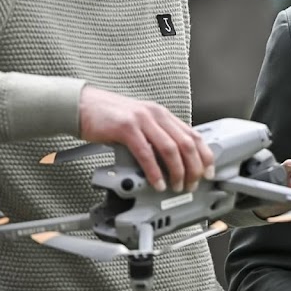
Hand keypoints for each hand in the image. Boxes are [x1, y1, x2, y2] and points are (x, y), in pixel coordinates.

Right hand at [78, 86, 213, 192]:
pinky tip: (157, 182)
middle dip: (194, 168)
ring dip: (177, 171)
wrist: (82, 105)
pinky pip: (146, 153)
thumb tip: (173, 161)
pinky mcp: (126, 128)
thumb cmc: (109, 116)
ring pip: (170, 148)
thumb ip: (156, 137)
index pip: (193, 134)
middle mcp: (156, 115)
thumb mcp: (140, 123)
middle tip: (192, 184)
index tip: (208, 172)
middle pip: (186, 143)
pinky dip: (154, 171)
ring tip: (177, 186)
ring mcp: (142, 120)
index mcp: (162, 114)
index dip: (204, 155)